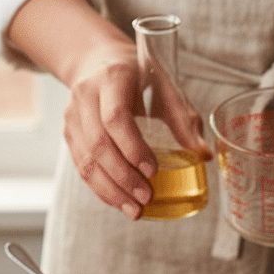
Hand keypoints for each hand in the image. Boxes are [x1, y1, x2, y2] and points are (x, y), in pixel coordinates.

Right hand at [8, 0, 209, 219]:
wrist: (97, 62)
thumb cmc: (138, 76)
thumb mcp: (164, 87)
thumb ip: (183, 120)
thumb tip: (204, 155)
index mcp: (112, 78)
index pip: (115, 118)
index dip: (133, 148)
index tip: (153, 171)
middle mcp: (86, 96)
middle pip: (98, 145)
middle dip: (124, 177)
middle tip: (146, 198)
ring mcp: (73, 117)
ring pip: (86, 162)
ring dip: (111, 191)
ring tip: (135, 210)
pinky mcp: (69, 135)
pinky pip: (82, 168)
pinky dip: (101, 189)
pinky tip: (120, 202)